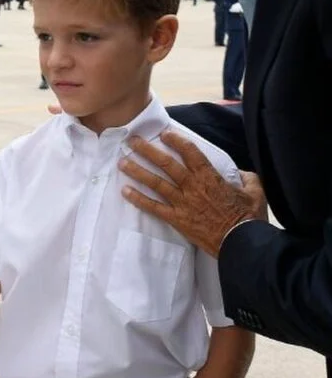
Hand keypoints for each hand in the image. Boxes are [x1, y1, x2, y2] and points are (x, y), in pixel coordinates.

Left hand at [118, 132, 267, 257]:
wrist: (241, 243)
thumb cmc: (249, 218)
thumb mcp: (255, 192)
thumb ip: (247, 177)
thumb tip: (240, 172)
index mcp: (210, 177)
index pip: (191, 153)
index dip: (177, 141)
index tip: (165, 133)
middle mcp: (193, 187)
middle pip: (167, 164)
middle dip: (148, 150)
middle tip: (132, 140)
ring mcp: (182, 203)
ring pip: (156, 183)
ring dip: (138, 171)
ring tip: (122, 162)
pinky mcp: (177, 220)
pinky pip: (154, 208)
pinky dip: (138, 199)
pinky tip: (125, 191)